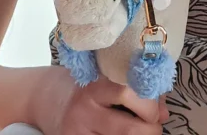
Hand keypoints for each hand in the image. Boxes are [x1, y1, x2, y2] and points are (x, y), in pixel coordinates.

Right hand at [31, 70, 165, 134]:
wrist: (42, 98)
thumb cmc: (82, 86)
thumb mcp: (104, 77)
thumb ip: (135, 90)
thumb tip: (164, 113)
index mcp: (96, 85)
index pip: (128, 92)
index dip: (151, 104)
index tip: (157, 109)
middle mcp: (85, 110)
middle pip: (129, 129)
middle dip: (151, 130)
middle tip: (154, 127)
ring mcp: (78, 132)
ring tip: (142, 132)